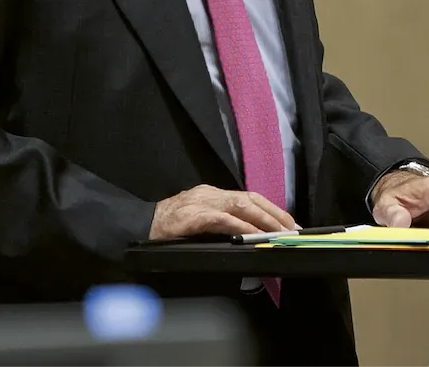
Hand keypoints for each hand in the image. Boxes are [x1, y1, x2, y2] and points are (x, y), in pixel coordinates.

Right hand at [149, 185, 299, 238]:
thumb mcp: (197, 220)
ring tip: (279, 231)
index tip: (287, 221)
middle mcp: (209, 194)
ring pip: (240, 205)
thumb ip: (218, 222)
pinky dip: (241, 226)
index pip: (248, 197)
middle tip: (291, 227)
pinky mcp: (193, 217)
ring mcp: (201, 203)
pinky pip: (222, 219)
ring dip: (263, 218)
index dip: (270, 208)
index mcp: (212, 194)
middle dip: (274, 212)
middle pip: (249, 198)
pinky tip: (252, 234)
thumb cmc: (167, 228)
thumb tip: (247, 234)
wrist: (137, 226)